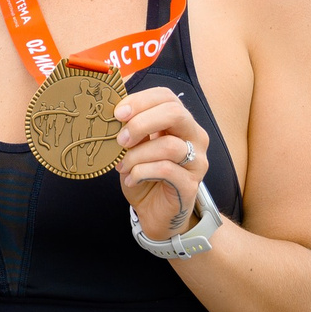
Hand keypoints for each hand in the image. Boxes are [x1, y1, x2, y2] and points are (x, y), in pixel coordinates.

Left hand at [115, 85, 206, 242]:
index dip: (140, 101)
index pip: (166, 97)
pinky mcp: (191, 184)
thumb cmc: (145, 176)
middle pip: (175, 113)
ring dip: (137, 154)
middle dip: (141, 123)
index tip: (117, 113)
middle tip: (120, 139)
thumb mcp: (135, 148)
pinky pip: (165, 170)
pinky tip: (131, 179)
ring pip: (168, 145)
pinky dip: (141, 172)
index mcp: (181, 123)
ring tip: (122, 165)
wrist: (156, 214)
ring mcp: (196, 161)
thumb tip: (113, 113)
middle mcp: (195, 138)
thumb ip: (131, 129)